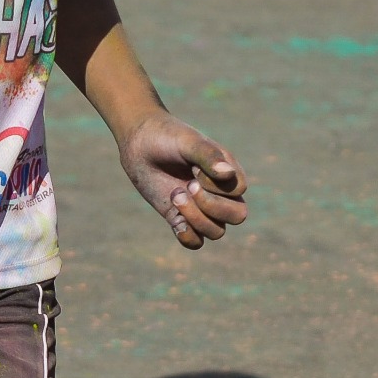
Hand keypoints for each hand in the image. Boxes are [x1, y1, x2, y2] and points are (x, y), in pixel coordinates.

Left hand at [117, 110, 247, 249]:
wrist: (139, 142)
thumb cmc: (166, 136)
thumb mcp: (187, 142)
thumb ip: (208, 155)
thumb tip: (228, 174)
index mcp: (225, 170)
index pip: (239, 190)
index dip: (218, 185)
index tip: (195, 168)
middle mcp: (218, 191)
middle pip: (237, 216)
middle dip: (212, 206)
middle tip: (188, 186)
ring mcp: (200, 206)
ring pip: (217, 231)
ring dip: (196, 218)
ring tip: (175, 195)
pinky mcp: (181, 217)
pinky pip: (196, 241)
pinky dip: (188, 237)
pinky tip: (176, 222)